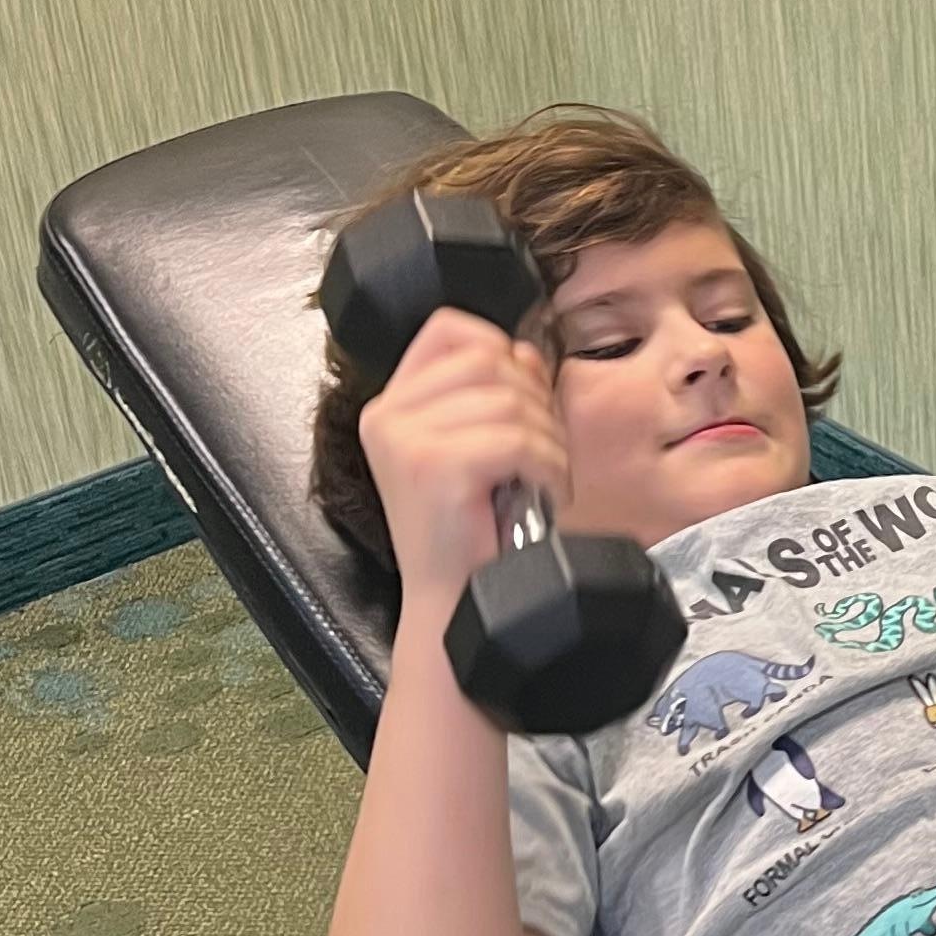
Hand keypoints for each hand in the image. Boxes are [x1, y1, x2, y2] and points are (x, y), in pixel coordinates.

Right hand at [357, 309, 571, 622]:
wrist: (455, 605)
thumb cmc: (470, 534)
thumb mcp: (475, 448)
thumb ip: (491, 391)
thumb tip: (524, 350)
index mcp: (390, 406)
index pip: (448, 329)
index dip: (499, 349)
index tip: (523, 395)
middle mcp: (387, 416)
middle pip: (488, 358)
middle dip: (535, 401)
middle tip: (544, 450)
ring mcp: (405, 440)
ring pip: (510, 400)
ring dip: (548, 440)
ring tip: (543, 478)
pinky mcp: (434, 468)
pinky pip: (517, 439)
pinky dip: (547, 466)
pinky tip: (543, 494)